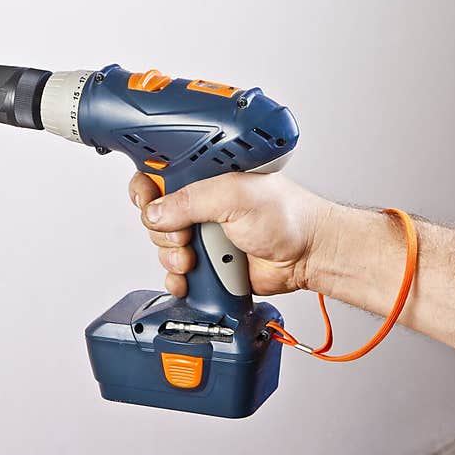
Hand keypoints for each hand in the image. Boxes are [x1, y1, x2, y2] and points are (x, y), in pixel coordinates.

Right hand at [128, 171, 332, 296]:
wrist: (308, 256)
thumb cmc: (288, 216)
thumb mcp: (234, 196)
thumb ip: (190, 201)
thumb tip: (156, 213)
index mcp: (204, 177)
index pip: (158, 176)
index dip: (147, 189)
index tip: (149, 200)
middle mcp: (200, 204)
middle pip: (154, 217)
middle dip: (163, 231)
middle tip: (185, 234)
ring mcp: (202, 234)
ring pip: (163, 248)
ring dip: (173, 257)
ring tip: (196, 258)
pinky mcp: (206, 263)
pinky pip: (175, 274)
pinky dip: (176, 279)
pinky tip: (189, 278)